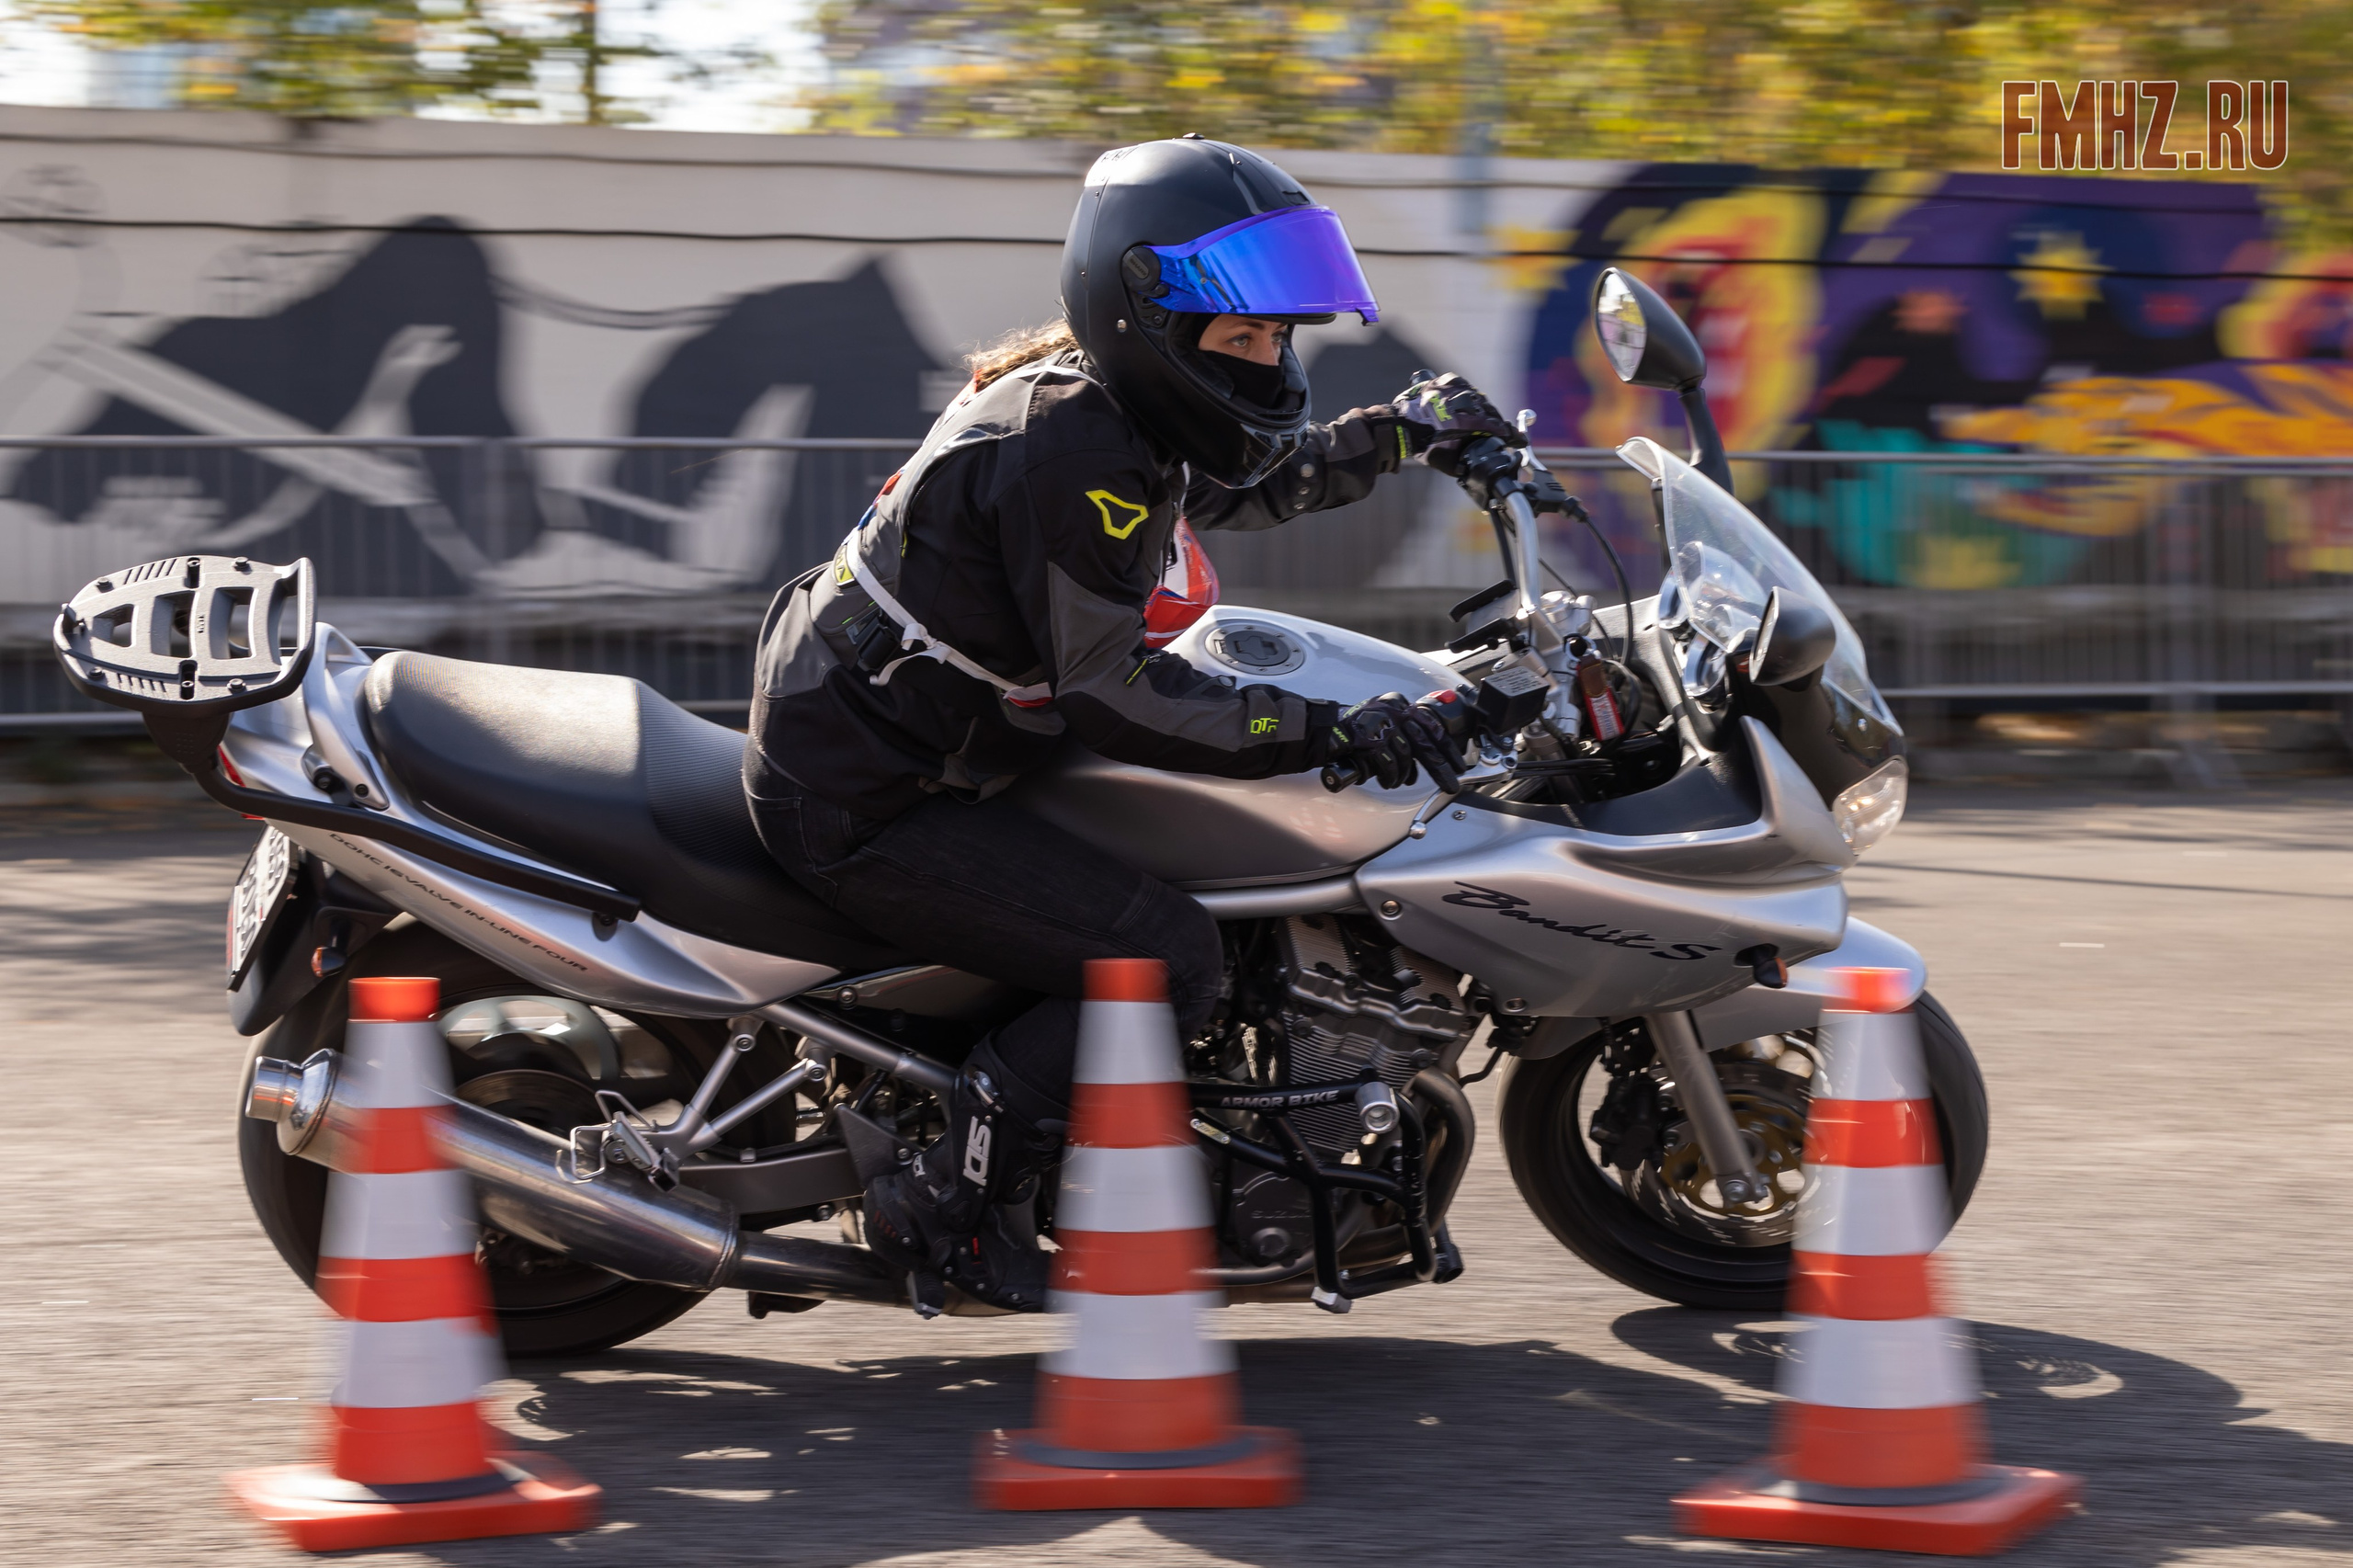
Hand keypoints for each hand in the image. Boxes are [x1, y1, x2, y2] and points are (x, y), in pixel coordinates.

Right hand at [1323, 692, 1464, 792]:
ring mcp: (1382, 725)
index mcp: (1399, 704)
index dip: (1448, 748)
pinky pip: (1389, 766)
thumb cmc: (1355, 731)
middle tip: (1451, 784)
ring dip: (1402, 776)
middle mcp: (1393, 710)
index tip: (1458, 764)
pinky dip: (1389, 777)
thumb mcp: (1385, 722)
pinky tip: (1386, 781)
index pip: (1432, 726)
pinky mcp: (1370, 740)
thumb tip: (1427, 761)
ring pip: (1406, 759)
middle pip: (1425, 744)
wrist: (1325, 731)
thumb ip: (1406, 734)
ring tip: (1396, 782)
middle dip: (1440, 769)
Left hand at [1392, 372, 1524, 476]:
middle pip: (1489, 411)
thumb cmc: (1425, 446)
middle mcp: (1464, 401)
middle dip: (1495, 422)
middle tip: (1498, 431)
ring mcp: (1457, 388)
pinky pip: (1466, 388)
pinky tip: (1468, 405)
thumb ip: (1475, 461)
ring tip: (1482, 418)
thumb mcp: (1452, 461)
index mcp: (1467, 421)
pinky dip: (1468, 396)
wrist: (1401, 427)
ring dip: (1482, 409)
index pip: (1497, 426)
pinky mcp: (1449, 379)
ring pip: (1478, 398)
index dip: (1509, 434)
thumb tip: (1495, 463)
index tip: (1516, 439)